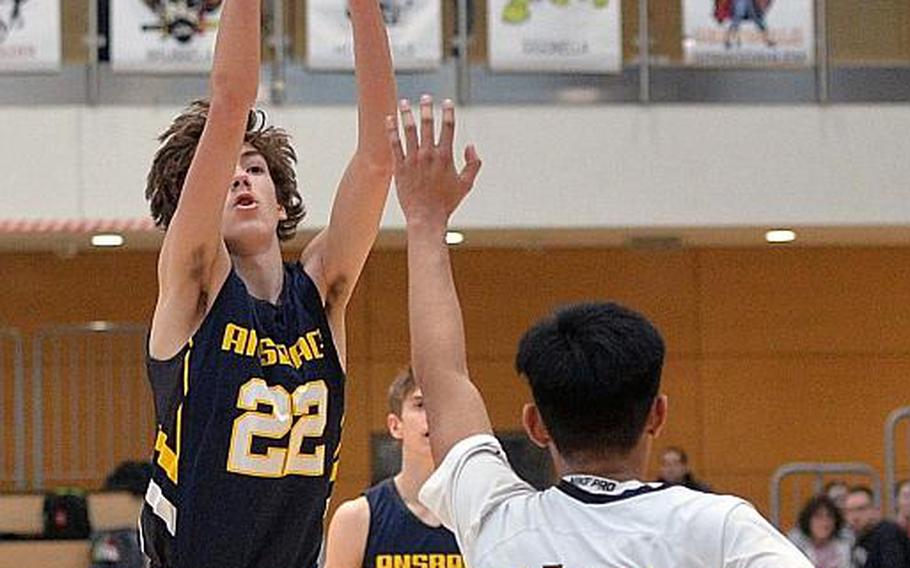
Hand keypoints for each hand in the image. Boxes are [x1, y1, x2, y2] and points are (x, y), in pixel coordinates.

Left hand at [386, 95, 481, 227]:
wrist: (426, 217)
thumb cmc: (447, 202)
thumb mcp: (466, 184)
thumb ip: (473, 164)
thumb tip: (471, 147)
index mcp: (445, 156)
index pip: (448, 128)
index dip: (448, 112)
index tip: (447, 102)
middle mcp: (428, 155)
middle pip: (427, 124)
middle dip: (427, 108)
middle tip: (425, 97)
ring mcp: (412, 160)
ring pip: (409, 131)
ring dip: (406, 115)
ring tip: (404, 103)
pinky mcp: (399, 167)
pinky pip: (394, 144)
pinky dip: (392, 131)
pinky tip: (389, 120)